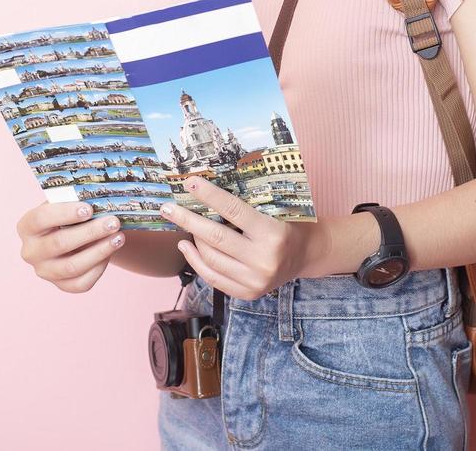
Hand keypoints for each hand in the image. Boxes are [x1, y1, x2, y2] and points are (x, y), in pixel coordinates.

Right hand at [16, 199, 125, 293]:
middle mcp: (31, 252)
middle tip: (113, 222)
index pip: (40, 219)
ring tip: (118, 237)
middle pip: (59, 244)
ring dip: (99, 251)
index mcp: (27, 227)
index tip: (89, 209)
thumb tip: (99, 197)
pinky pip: (81, 283)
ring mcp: (44, 271)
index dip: (65, 214)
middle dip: (90, 232)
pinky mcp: (61, 285)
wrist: (73, 235)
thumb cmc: (70, 215)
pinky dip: (98, 268)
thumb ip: (76, 199)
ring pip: (72, 267)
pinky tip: (110, 253)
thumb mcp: (68, 203)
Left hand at [163, 177, 313, 299]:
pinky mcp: (247, 293)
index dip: (209, 195)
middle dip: (187, 220)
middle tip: (168, 207)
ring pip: (211, 259)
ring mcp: (255, 281)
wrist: (307, 254)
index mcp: (273, 234)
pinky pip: (213, 277)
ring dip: (192, 239)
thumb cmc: (291, 223)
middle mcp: (264, 260)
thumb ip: (248, 204)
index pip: (233, 211)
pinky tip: (187, 246)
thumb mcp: (277, 209)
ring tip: (181, 224)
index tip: (189, 183)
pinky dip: (196, 261)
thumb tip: (209, 191)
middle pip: (215, 237)